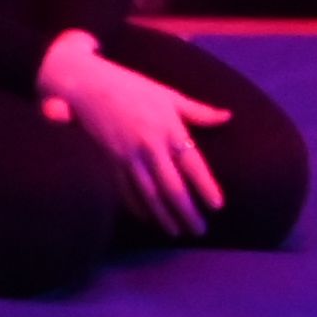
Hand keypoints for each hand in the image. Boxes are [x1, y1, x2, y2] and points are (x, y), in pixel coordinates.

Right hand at [35, 33, 239, 233]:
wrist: (88, 85)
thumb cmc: (133, 87)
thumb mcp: (169, 95)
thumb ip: (198, 111)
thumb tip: (227, 117)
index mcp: (169, 127)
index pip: (193, 164)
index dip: (205, 187)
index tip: (217, 206)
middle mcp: (150, 145)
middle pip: (172, 186)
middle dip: (187, 211)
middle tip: (200, 230)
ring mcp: (128, 156)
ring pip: (149, 194)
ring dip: (164, 215)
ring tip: (177, 231)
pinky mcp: (110, 161)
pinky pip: (126, 190)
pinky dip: (138, 206)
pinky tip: (148, 218)